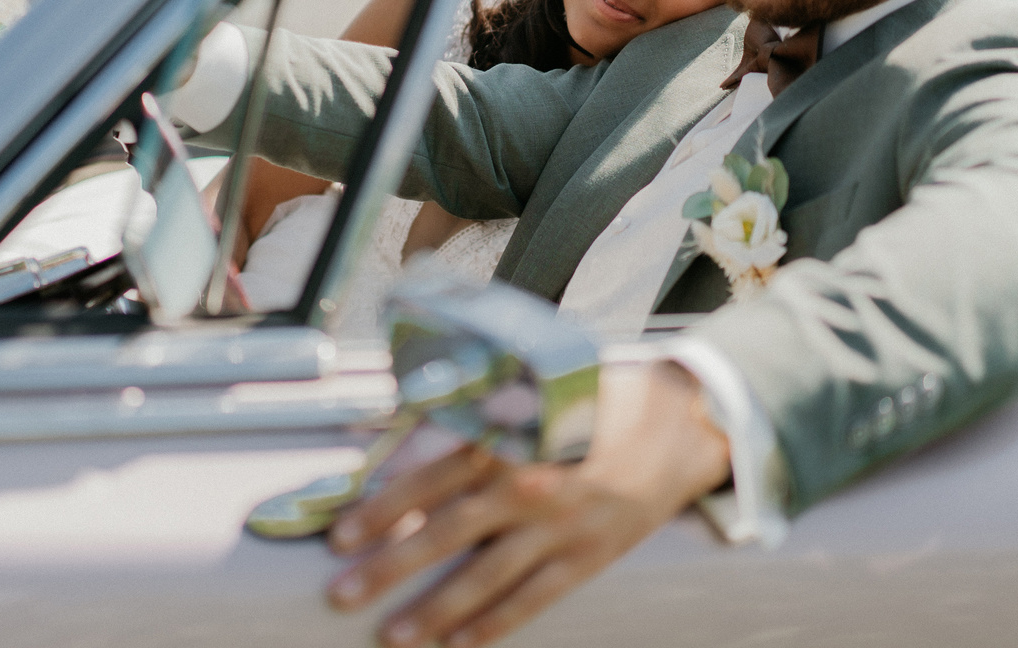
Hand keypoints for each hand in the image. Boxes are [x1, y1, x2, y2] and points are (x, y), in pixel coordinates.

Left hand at [325, 361, 731, 646]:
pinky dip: (494, 623)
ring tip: (392, 636)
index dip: (379, 511)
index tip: (339, 537)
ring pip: (483, 578)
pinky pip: (532, 598)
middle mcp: (525, 485)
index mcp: (507, 439)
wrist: (678, 422)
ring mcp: (557, 526)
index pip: (427, 479)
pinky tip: (458, 644)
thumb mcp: (533, 394)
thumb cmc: (596, 401)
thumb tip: (416, 436)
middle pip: (443, 534)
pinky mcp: (588, 556)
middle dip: (387, 568)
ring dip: (433, 610)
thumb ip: (479, 417)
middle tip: (342, 594)